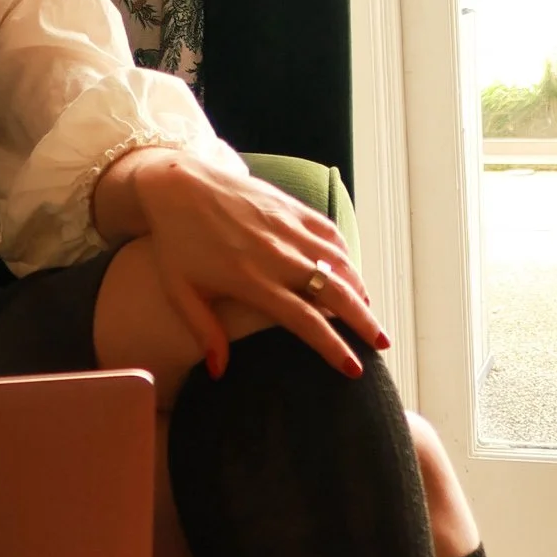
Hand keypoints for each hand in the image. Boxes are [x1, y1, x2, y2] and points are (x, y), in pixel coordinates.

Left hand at [93, 149, 386, 378]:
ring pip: (339, 263)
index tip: (353, 369)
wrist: (176, 183)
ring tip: (370, 313)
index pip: (305, 321)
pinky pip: (329, 232)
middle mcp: (277, 255)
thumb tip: (218, 373)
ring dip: (360, 289)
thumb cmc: (175, 241)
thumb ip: (205, 332)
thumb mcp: (180, 291)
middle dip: (364, 321)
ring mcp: (287, 228)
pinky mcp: (290, 207)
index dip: (333, 347)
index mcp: (252, 281)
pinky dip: (345, 254)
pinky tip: (351, 271)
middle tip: (381, 343)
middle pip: (335, 294)